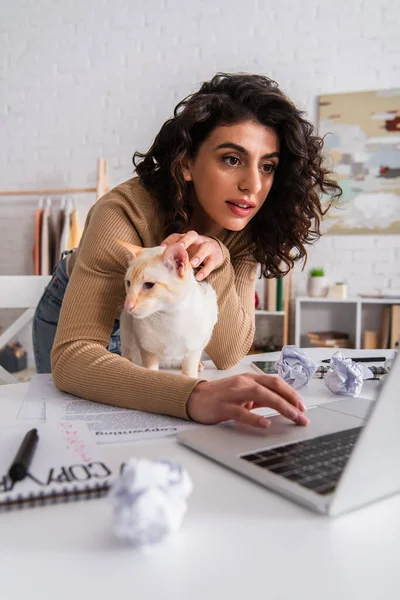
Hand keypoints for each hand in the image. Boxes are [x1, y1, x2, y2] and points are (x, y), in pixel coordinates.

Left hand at [161, 230, 222, 280]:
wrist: (216, 252)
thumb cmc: (195, 251)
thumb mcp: (186, 250)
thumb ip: (175, 254)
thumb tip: (157, 263)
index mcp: (187, 238)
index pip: (177, 236)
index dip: (169, 240)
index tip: (162, 248)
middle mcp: (198, 240)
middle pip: (192, 235)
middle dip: (185, 241)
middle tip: (180, 247)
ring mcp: (208, 247)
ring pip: (204, 249)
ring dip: (198, 256)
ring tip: (192, 264)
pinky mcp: (215, 257)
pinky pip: (211, 263)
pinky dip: (205, 270)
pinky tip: (199, 277)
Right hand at [186, 373, 308, 427]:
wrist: (193, 398)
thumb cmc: (220, 397)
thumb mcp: (242, 394)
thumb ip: (260, 398)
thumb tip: (282, 406)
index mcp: (249, 378)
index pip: (275, 382)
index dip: (291, 393)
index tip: (302, 406)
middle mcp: (243, 383)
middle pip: (273, 388)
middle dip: (291, 401)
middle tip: (302, 415)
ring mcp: (233, 394)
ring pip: (262, 396)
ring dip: (281, 407)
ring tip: (293, 417)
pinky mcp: (223, 407)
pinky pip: (242, 412)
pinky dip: (256, 418)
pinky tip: (266, 424)